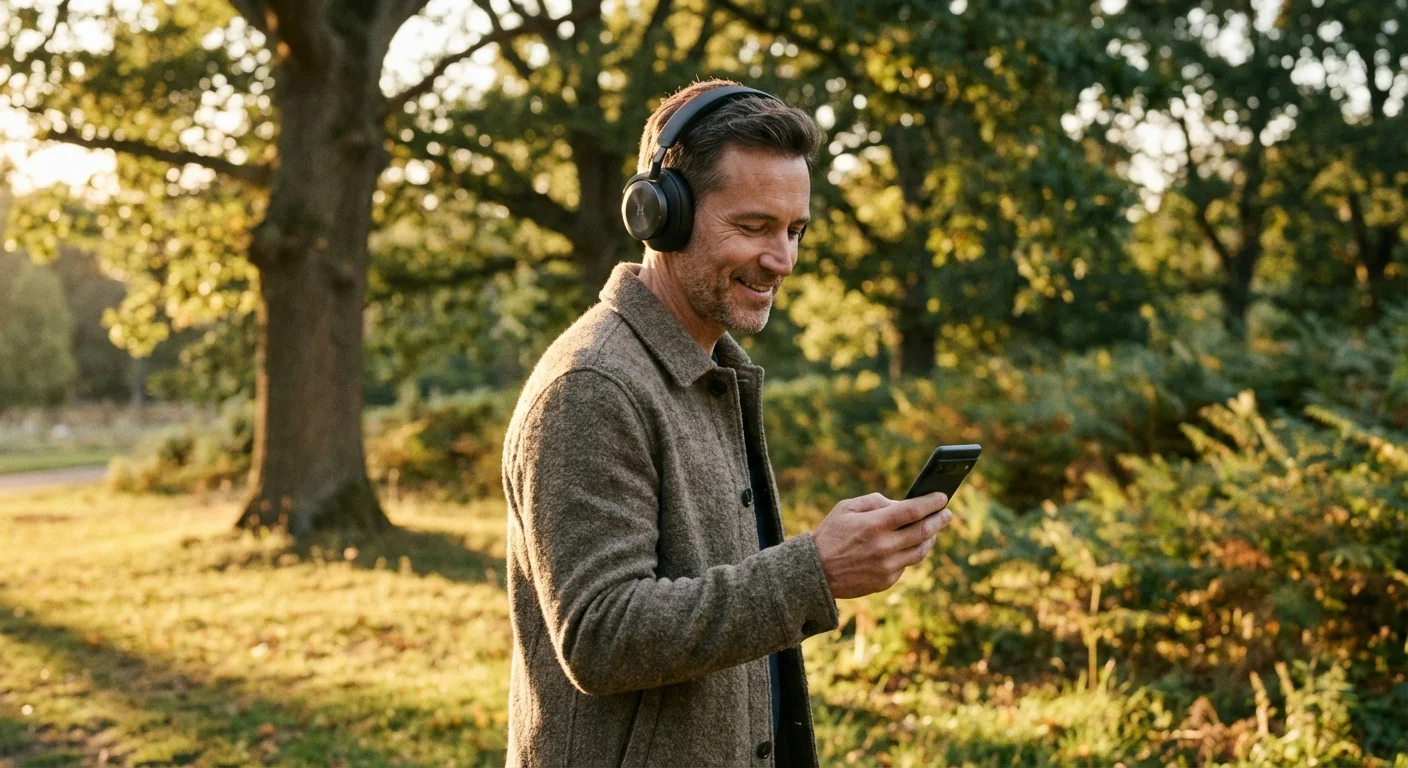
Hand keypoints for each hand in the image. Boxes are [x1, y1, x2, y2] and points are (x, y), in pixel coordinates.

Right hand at [812, 492, 952, 599]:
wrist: (815, 573)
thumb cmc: (830, 534)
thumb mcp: (846, 508)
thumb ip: (875, 501)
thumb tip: (902, 504)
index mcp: (874, 524)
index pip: (913, 510)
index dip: (931, 502)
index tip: (943, 496)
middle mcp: (884, 546)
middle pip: (924, 531)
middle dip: (940, 520)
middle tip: (947, 513)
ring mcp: (886, 566)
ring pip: (921, 551)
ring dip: (930, 538)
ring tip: (932, 530)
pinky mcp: (886, 581)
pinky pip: (906, 564)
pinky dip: (909, 553)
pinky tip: (908, 546)